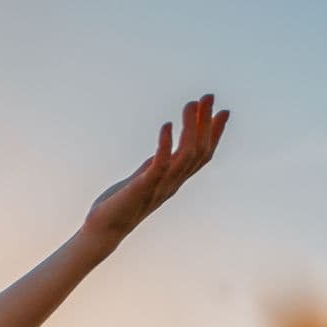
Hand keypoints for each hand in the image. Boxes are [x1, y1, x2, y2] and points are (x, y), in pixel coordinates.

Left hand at [82, 93, 230, 247]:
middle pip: (199, 151)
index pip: (203, 155)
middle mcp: (172, 183)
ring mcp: (159, 186)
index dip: (215, 134)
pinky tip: (165, 126)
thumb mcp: (142, 179)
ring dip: (189, 128)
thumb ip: (155, 165)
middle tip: (209, 97)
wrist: (102, 230)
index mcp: (174, 180)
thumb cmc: (120, 205)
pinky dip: (165, 144)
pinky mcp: (142, 188)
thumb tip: (164, 148)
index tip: (224, 111)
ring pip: (185, 155)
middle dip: (206, 123)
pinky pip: (159, 165)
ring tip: (189, 104)